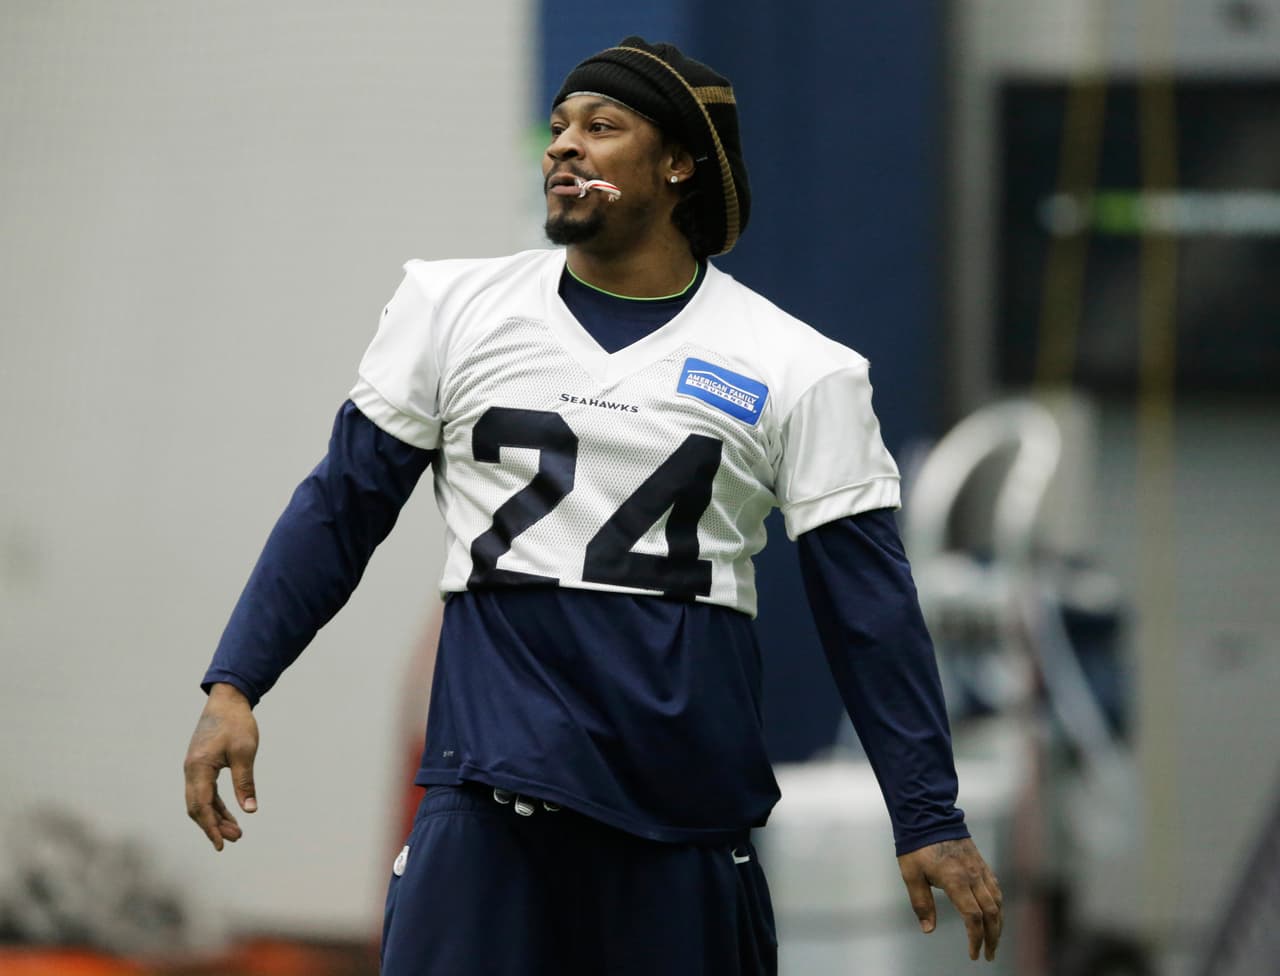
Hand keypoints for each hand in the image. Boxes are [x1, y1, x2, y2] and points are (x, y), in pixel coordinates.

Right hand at [183, 682, 258, 850]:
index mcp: (198, 768)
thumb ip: (245, 782)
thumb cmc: (237, 724)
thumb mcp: (245, 753)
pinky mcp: (200, 765)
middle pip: (197, 807)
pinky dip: (216, 805)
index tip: (221, 845)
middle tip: (236, 839)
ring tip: (236, 832)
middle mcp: (191, 770)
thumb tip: (250, 810)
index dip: (211, 827)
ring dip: (216, 817)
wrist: (227, 700)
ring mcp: (194, 768)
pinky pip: (205, 791)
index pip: (201, 806)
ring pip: (200, 801)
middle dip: (214, 826)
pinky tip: (230, 814)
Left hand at [898, 837, 1002, 961]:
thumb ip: (921, 903)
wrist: (928, 814)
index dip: (976, 939)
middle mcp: (973, 876)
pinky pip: (996, 888)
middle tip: (989, 954)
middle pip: (991, 913)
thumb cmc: (916, 845)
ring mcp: (979, 868)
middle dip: (992, 937)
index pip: (973, 917)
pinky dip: (998, 905)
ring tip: (994, 939)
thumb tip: (928, 929)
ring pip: (997, 901)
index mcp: (956, 880)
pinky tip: (995, 913)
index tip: (974, 954)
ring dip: (998, 923)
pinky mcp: (980, 862)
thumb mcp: (911, 874)